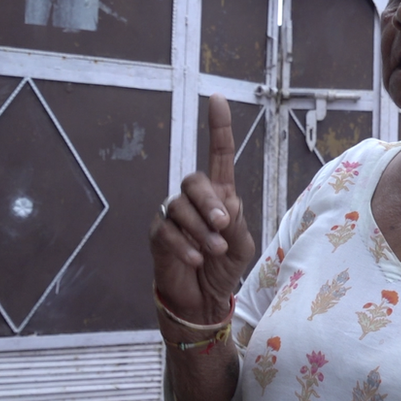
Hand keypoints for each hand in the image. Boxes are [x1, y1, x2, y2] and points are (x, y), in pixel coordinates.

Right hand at [149, 94, 255, 324]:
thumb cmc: (223, 268)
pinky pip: (167, 230)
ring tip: (213, 251)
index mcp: (219, 195)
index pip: (219, 154)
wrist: (203, 301)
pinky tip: (195, 258)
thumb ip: (237, 220)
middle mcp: (193, 200)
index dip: (218, 127)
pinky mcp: (158, 236)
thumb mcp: (241, 244)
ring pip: (180, 206)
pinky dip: (184, 244)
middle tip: (223, 225)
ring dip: (201, 230)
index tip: (218, 99)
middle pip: (194, 180)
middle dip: (209, 202)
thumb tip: (224, 202)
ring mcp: (172, 216)